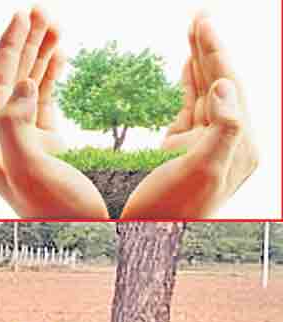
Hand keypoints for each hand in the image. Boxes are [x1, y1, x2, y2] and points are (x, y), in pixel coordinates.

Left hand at [0, 7, 108, 218]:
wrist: (90, 234)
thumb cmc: (61, 210)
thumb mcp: (32, 171)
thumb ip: (15, 128)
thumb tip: (18, 86)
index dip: (8, 46)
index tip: (22, 15)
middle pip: (6, 78)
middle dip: (21, 42)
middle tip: (38, 9)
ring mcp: (21, 140)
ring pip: (24, 84)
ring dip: (37, 52)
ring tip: (52, 21)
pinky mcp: (43, 142)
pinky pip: (41, 97)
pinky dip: (49, 72)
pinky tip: (58, 52)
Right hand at [121, 14, 257, 218]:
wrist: (141, 242)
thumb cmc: (167, 213)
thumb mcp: (202, 171)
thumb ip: (223, 128)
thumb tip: (227, 85)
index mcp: (237, 144)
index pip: (230, 84)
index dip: (215, 50)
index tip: (200, 21)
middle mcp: (227, 142)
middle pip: (222, 81)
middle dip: (209, 47)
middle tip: (197, 15)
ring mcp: (205, 144)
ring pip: (208, 90)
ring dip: (199, 58)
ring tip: (192, 29)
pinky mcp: (183, 149)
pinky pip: (192, 106)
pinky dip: (190, 81)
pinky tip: (187, 65)